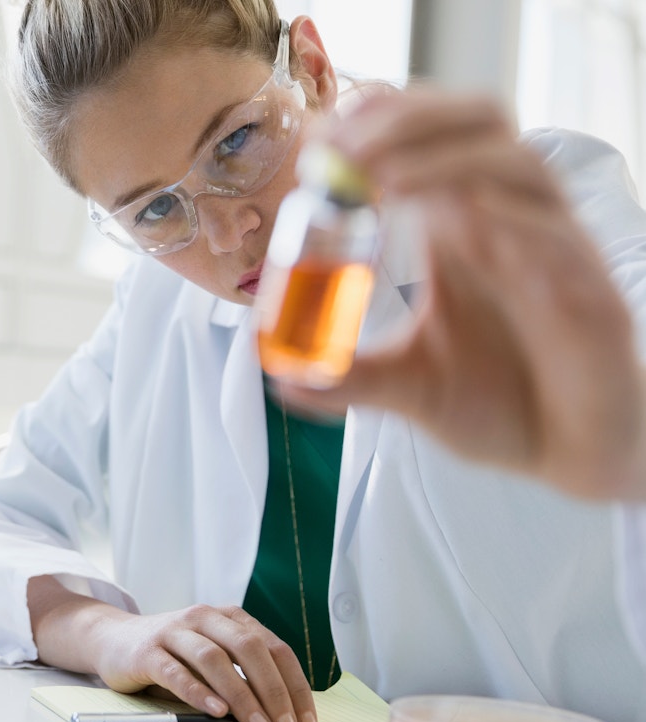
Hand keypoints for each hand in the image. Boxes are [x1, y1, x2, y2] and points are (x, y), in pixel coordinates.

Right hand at [28, 576, 316, 721]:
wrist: (114, 639)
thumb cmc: (174, 653)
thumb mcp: (213, 652)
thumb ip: (243, 668)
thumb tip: (285, 710)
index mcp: (230, 617)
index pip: (274, 646)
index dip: (294, 683)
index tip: (307, 720)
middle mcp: (206, 617)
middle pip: (249, 647)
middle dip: (273, 690)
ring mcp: (175, 631)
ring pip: (215, 659)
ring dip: (242, 695)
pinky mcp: (148, 651)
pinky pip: (176, 671)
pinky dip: (198, 691)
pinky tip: (215, 711)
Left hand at [281, 87, 645, 500]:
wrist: (565, 454)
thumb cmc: (498, 407)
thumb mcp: (407, 386)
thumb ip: (347, 377)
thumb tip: (278, 376)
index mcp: (465, 232)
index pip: (434, 141)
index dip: (384, 122)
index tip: (323, 138)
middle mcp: (512, 224)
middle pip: (477, 125)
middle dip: (410, 122)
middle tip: (345, 148)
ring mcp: (554, 251)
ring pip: (517, 166)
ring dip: (446, 161)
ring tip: (382, 179)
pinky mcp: (589, 292)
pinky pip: (554, 236)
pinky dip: (502, 220)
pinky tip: (453, 224)